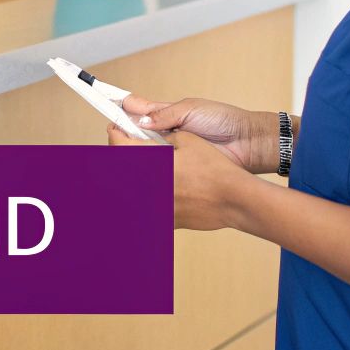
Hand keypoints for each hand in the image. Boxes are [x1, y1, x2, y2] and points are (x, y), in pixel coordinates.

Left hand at [108, 124, 259, 230]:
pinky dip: (153, 196)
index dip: (115, 133)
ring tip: (153, 168)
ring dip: (139, 176)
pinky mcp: (167, 220)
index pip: (117, 144)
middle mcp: (146, 187)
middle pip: (122, 167)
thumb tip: (152, 135)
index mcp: (148, 162)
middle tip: (133, 147)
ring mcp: (155, 206)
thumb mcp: (187, 139)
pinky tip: (169, 188)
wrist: (234, 199)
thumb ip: (164, 137)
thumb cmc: (213, 169)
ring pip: (135, 190)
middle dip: (125, 155)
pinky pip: (152, 205)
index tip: (117, 129)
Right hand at [118, 94, 278, 174]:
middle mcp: (162, 134)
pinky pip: (155, 170)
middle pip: (131, 133)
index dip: (119, 107)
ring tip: (122, 148)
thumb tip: (137, 117)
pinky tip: (137, 168)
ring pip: (139, 153)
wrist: (247, 143)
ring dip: (130, 150)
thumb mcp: (191, 110)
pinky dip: (144, 169)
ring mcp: (167, 153)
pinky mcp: (175, 170)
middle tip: (113, 132)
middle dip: (121, 132)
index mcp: (164, 114)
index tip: (102, 101)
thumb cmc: (223, 121)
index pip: (134, 109)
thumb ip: (163, 114)